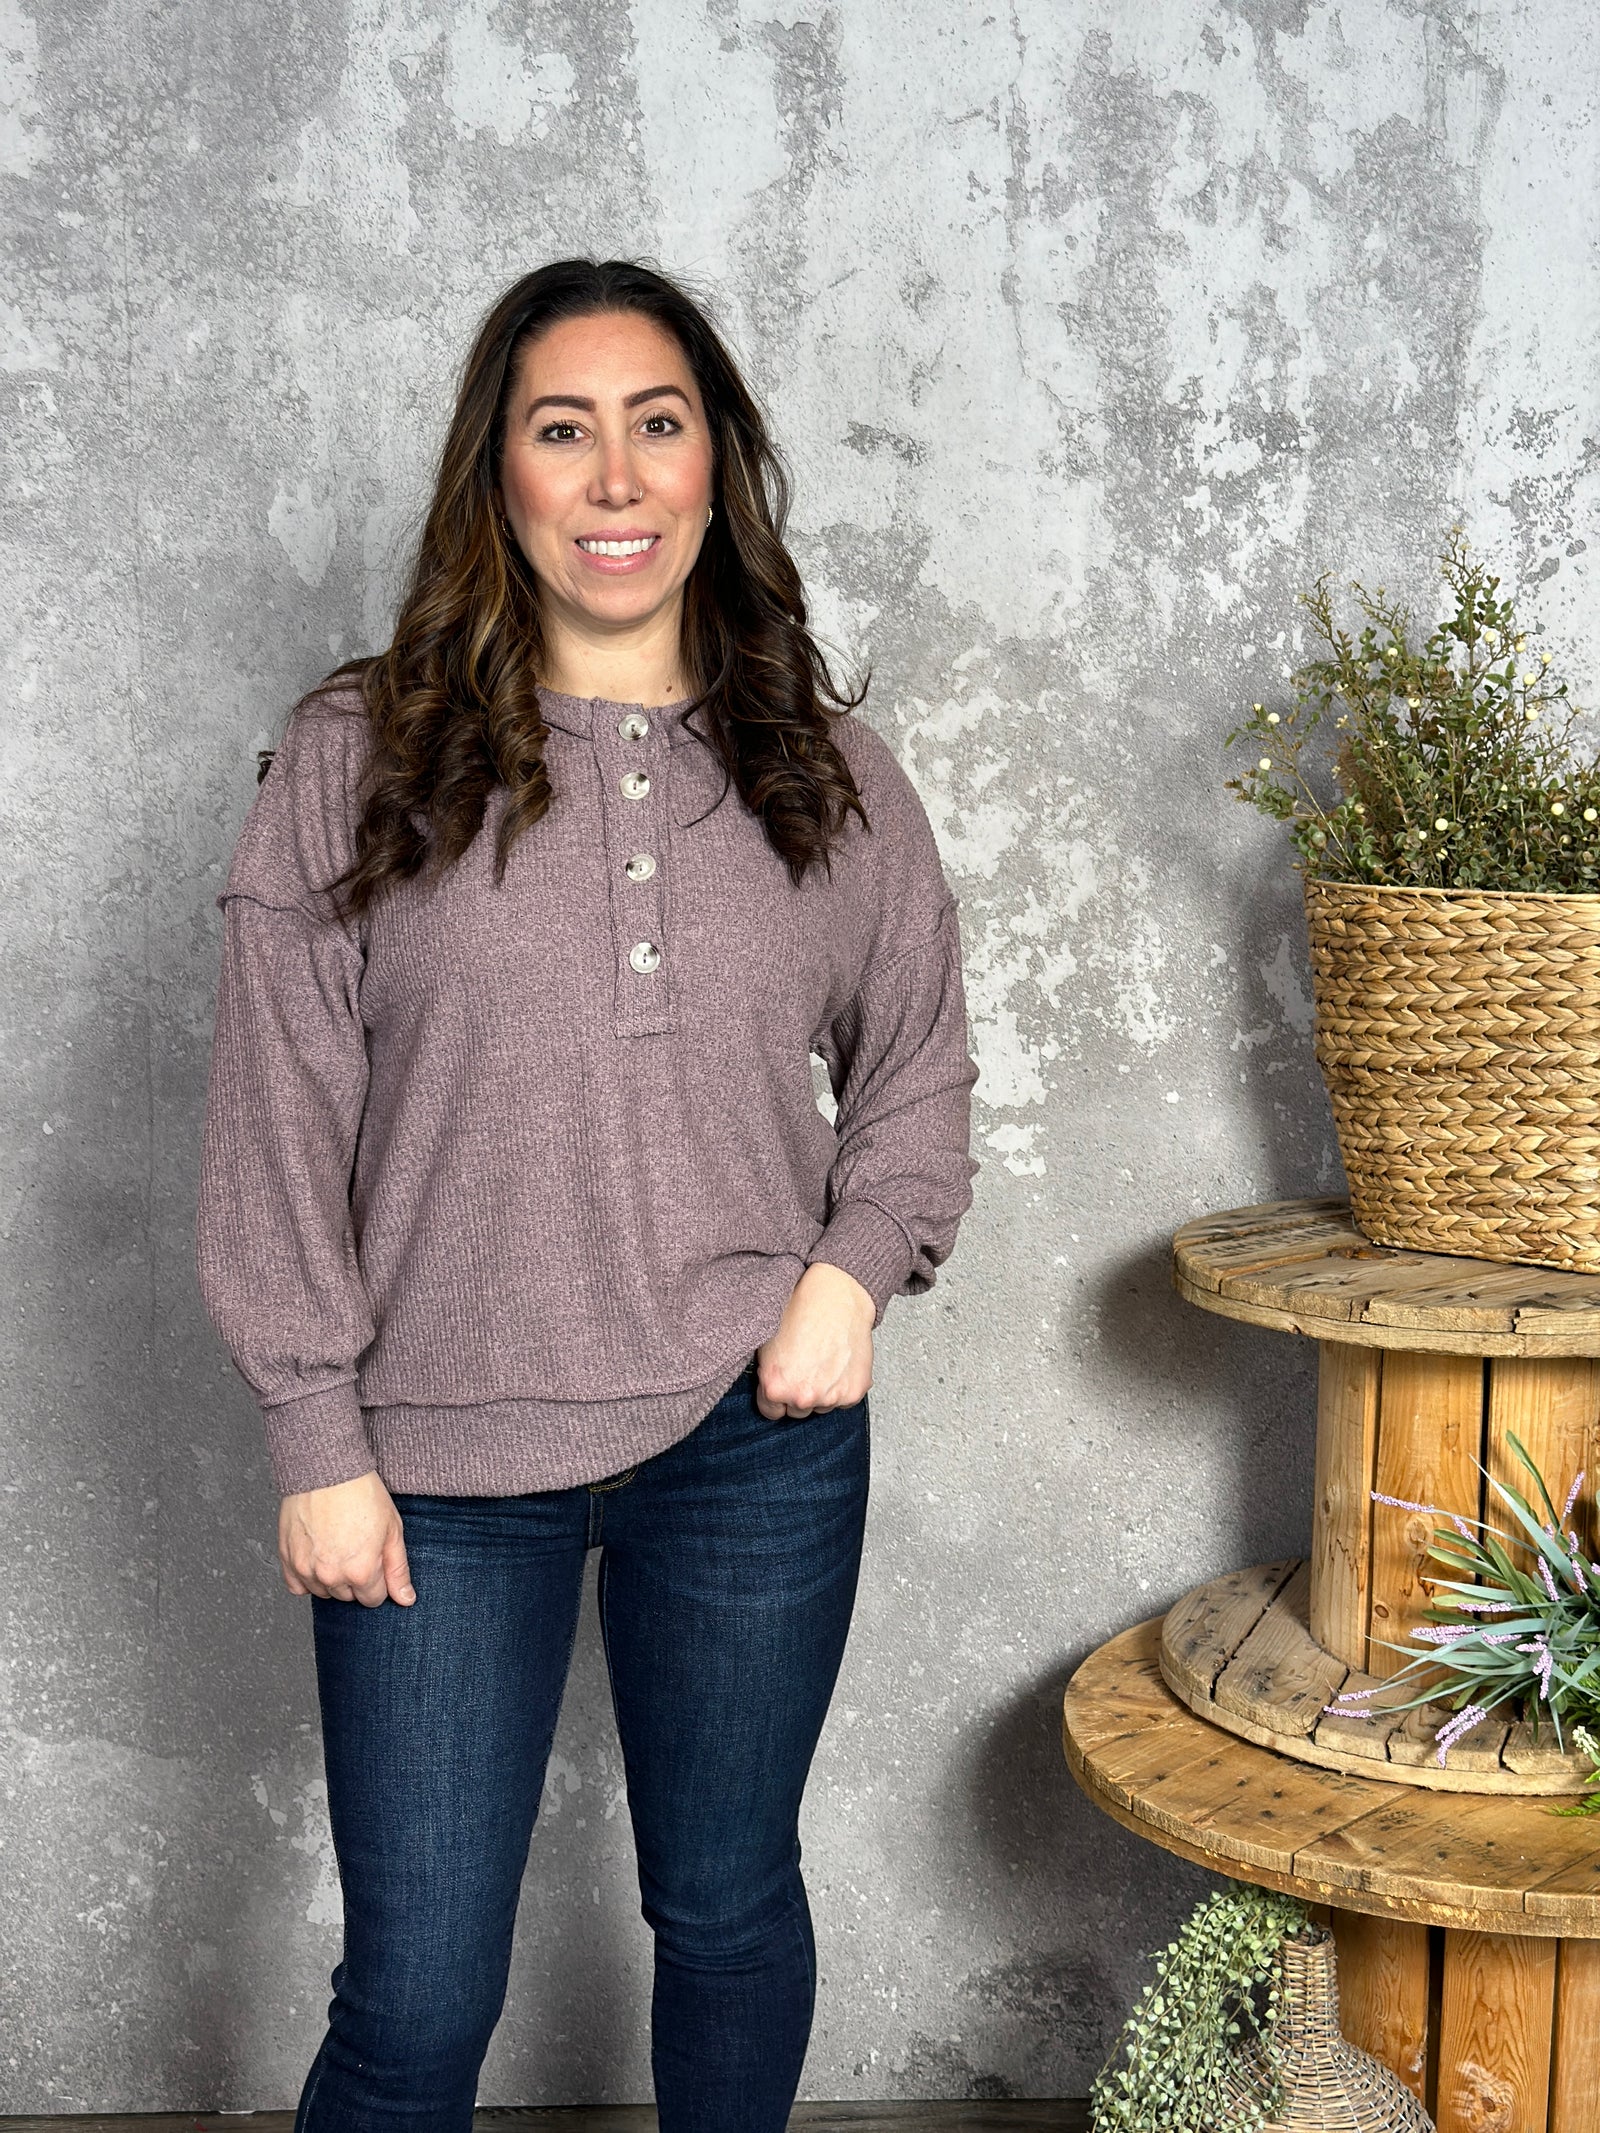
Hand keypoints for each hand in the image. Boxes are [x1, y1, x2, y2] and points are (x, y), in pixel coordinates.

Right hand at [278, 1470, 415, 1607]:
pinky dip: (307, 1578)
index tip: (375, 1559)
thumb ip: (398, 1569)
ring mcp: (306, 1569)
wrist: (328, 1469)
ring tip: (338, 1548)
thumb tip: (405, 1599)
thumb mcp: (392, 1530)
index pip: (373, 1599)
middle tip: (356, 1548)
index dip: (378, 1580)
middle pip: (348, 1597)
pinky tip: (318, 1558)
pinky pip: (296, 1586)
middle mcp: (331, 1576)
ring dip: (332, 1578)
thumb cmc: (361, 1493)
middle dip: (356, 1579)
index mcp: (360, 1572)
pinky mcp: (287, 1559)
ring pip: (323, 1592)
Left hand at [755, 1261, 875, 1417]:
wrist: (836, 1295)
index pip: (771, 1412)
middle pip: (798, 1412)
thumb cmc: (801, 1310)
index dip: (776, 1394)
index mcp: (776, 1387)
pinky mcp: (855, 1391)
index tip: (782, 1381)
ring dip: (822, 1391)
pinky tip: (837, 1363)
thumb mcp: (766, 1342)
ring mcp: (831, 1396)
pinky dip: (842, 1386)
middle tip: (804, 1365)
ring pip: (822, 1406)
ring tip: (822, 1360)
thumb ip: (765, 1375)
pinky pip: (843, 1399)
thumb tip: (765, 1389)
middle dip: (799, 1393)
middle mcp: (803, 1396)